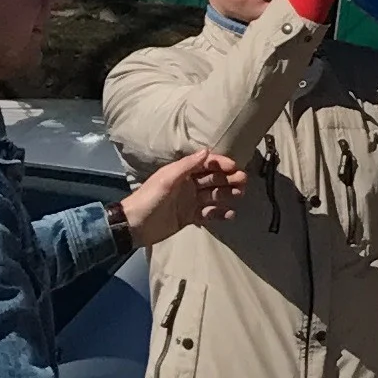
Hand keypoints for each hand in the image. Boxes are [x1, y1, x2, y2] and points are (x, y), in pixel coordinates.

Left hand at [121, 149, 247, 245]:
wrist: (134, 226)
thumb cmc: (149, 199)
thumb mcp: (166, 179)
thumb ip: (187, 165)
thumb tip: (206, 151)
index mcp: (182, 173)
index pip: (205, 164)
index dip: (221, 164)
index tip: (235, 167)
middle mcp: (188, 185)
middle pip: (213, 179)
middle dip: (229, 179)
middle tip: (243, 182)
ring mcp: (190, 202)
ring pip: (214, 195)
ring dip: (228, 194)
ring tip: (239, 195)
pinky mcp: (190, 217)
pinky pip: (209, 214)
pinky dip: (220, 214)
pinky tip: (230, 214)